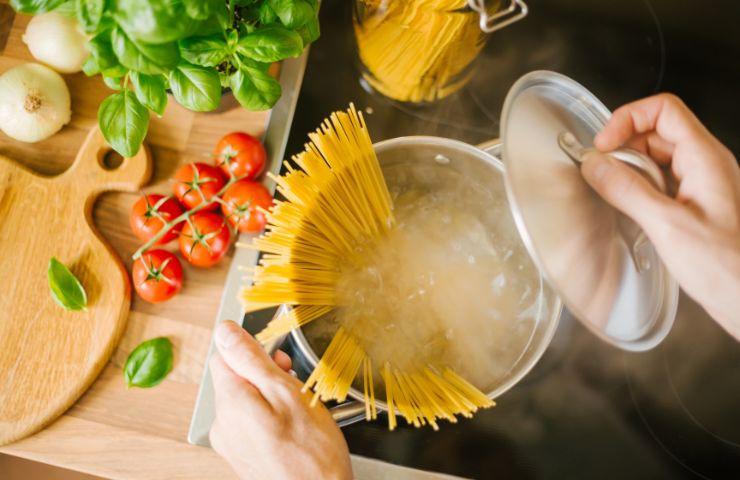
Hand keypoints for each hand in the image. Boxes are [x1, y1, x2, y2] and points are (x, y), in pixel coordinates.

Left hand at [209, 320, 351, 479]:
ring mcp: (230, 443)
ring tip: (296, 410)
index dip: (254, 352)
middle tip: (293, 386)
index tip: (279, 363)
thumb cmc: (311, 452)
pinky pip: (250, 422)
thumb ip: (252, 359)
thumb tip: (225, 331)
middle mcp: (223, 424)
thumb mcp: (287, 392)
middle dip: (264, 375)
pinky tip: (291, 428)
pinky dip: (269, 418)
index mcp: (231, 402)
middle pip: (235, 378)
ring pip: (245, 400)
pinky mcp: (242, 455)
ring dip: (269, 397)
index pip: (225, 355)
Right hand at [580, 93, 739, 338]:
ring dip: (630, 169)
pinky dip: (640, 188)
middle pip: (657, 131)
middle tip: (602, 172)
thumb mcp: (667, 226)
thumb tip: (595, 164)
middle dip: (624, 147)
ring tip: (615, 193)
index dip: (628, 119)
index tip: (603, 146)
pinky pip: (662, 182)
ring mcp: (702, 185)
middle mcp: (706, 165)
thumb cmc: (726, 268)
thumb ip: (627, 190)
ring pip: (658, 157)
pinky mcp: (695, 205)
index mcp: (706, 159)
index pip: (664, 110)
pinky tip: (631, 210)